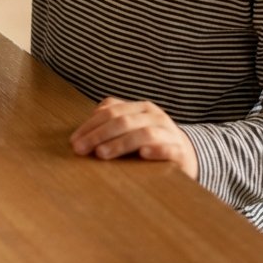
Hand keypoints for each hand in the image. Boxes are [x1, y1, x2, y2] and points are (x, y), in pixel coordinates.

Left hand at [70, 96, 198, 179]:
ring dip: (120, 143)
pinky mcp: (180, 152)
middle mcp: (155, 117)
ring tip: (101, 154)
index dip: (91, 126)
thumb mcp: (134, 124)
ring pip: (143, 134)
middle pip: (123, 121)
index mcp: (141, 108)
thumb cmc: (153, 140)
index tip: (74, 141)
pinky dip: (156, 150)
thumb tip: (93, 114)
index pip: (112, 112)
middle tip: (80, 149)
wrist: (188, 154)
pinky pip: (169, 149)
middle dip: (99, 135)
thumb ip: (115, 115)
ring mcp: (168, 133)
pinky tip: (143, 154)